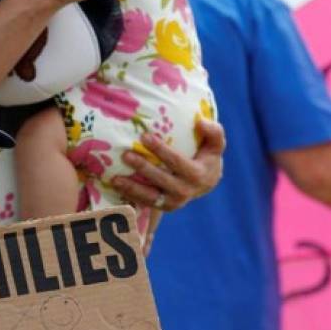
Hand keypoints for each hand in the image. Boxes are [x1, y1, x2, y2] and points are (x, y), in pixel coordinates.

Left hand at [111, 120, 225, 210]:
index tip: (144, 137)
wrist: (206, 183)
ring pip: (150, 196)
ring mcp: (173, 202)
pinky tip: (117, 186)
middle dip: (142, 167)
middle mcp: (185, 191)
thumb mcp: (215, 145)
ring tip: (115, 178)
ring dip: (131, 187)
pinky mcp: (162, 207)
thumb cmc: (207, 157)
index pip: (176, 161)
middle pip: (160, 179)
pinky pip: (144, 202)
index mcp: (198, 175)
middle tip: (125, 155)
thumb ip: (213, 132)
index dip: (160, 150)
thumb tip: (200, 122)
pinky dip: (130, 195)